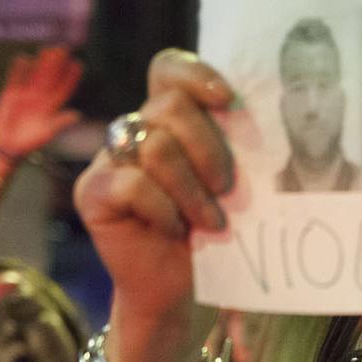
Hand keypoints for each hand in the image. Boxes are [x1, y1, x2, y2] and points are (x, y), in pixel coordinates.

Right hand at [0, 46, 82, 165]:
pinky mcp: (10, 94)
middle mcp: (40, 98)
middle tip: (63, 48)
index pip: (63, 88)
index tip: (78, 64)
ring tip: (47, 49)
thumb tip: (77, 115)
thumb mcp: (47, 133)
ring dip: (41, 63)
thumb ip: (60, 122)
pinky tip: (23, 58)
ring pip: (35, 75)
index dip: (70, 77)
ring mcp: (26, 95)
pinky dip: (19, 69)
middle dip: (57, 64)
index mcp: (51, 107)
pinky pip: (16, 78)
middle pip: (50, 77)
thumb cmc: (29, 142)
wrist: (8, 146)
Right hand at [73, 50, 235, 361]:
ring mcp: (109, 160)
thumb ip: (233, 149)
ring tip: (211, 221)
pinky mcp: (94, 193)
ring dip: (192, 189)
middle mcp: (134, 131)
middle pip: (168, 106)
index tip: (229, 102)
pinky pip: (131, 184)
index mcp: (168, 119)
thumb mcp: (230, 186)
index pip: (169, 70)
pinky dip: (162, 209)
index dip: (196, 75)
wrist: (181, 291)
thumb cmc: (213, 235)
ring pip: (155, 146)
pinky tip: (175, 231)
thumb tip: (267, 124)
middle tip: (228, 188)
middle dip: (208, 147)